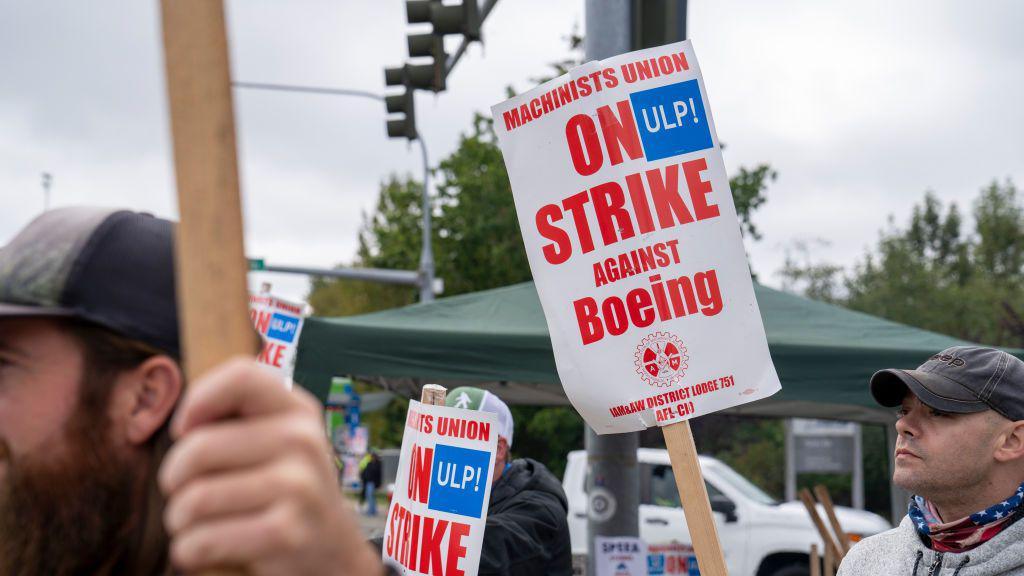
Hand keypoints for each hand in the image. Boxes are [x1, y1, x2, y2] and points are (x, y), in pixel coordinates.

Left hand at [158, 357, 382, 574]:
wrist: (333, 550)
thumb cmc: (285, 489)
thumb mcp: (277, 440)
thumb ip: (236, 418)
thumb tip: (184, 427)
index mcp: (297, 410)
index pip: (241, 376)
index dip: (198, 400)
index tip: (188, 431)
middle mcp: (303, 441)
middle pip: (197, 448)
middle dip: (174, 479)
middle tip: (185, 492)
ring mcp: (298, 486)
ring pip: (193, 500)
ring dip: (180, 520)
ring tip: (197, 523)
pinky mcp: (286, 533)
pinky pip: (202, 540)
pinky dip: (190, 550)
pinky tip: (208, 547)